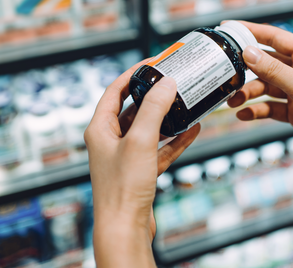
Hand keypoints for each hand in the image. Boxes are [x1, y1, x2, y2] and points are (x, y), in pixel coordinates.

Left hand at [85, 60, 200, 267]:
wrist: (125, 228)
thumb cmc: (122, 187)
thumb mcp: (140, 140)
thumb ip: (154, 110)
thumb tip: (166, 84)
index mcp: (99, 129)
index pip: (114, 91)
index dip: (132, 75)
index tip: (151, 64)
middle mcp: (109, 141)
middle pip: (132, 109)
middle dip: (153, 95)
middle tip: (172, 82)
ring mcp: (125, 157)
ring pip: (148, 129)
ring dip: (167, 117)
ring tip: (186, 103)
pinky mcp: (140, 173)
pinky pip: (159, 149)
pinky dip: (175, 140)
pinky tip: (193, 130)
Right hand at [228, 21, 292, 166]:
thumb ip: (275, 71)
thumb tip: (248, 52)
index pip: (274, 37)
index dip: (250, 31)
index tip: (227, 28)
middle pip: (266, 64)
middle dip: (245, 70)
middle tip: (224, 76)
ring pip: (266, 88)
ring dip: (249, 94)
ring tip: (233, 102)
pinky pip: (271, 108)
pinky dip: (257, 111)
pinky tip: (245, 115)